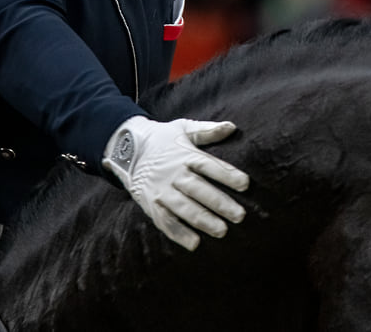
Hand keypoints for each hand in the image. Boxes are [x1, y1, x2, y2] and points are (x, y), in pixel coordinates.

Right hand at [102, 116, 248, 249]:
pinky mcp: (151, 204)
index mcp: (185, 155)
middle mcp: (174, 173)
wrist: (125, 148)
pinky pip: (165, 221)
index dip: (227, 174)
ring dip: (203, 220)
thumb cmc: (161, 139)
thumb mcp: (183, 129)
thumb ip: (208, 130)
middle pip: (199, 189)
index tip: (245, 184)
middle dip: (220, 203)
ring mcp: (161, 190)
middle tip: (240, 216)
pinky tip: (194, 244)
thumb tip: (232, 126)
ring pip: (184, 208)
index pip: (209, 165)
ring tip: (222, 231)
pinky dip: (178, 234)